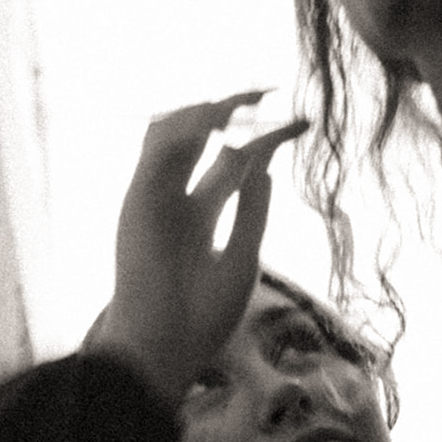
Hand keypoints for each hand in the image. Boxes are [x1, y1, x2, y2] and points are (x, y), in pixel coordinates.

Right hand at [87, 92, 308, 399]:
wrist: (164, 349)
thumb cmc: (201, 318)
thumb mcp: (242, 258)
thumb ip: (252, 212)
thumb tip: (265, 167)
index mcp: (197, 218)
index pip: (231, 163)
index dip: (265, 140)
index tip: (303, 122)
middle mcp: (174, 201)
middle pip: (206, 141)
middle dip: (239, 111)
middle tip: (276, 92)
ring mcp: (154, 197)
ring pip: (178, 131)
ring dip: (213, 108)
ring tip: (253, 98)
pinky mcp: (138, 196)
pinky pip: (160, 144)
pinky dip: (190, 124)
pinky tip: (223, 116)